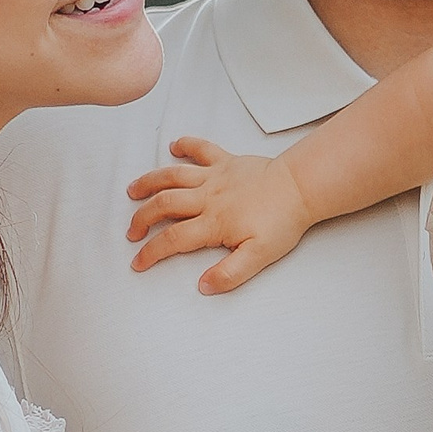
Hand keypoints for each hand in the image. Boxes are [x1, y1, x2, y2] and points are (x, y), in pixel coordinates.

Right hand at [126, 139, 310, 291]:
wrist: (301, 187)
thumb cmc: (282, 221)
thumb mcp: (259, 257)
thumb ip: (230, 273)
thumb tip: (204, 285)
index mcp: (213, 222)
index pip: (173, 240)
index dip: (151, 252)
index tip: (138, 262)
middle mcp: (208, 197)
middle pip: (163, 205)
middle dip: (141, 219)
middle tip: (131, 231)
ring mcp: (216, 176)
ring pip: (173, 176)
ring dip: (150, 182)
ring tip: (133, 190)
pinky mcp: (227, 161)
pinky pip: (202, 149)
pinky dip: (187, 145)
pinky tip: (175, 146)